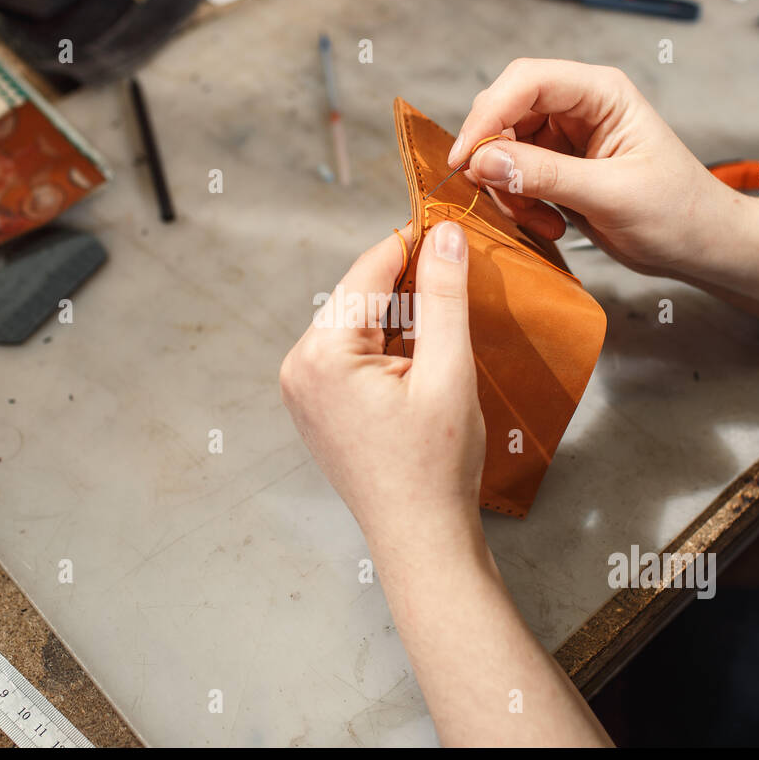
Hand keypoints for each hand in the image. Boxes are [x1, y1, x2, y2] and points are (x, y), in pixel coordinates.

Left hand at [280, 222, 485, 566]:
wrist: (420, 537)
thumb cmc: (435, 466)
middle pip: (360, 295)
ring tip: (446, 323)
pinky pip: (349, 352)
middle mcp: (298, 366)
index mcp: (322, 353)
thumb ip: (444, 296)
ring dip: (399, 315)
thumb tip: (445, 234)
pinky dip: (385, 344)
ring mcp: (301, 388)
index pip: (369, 271)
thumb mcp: (448, 371)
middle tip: (459, 273)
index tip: (450, 222)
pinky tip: (421, 358)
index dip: (415, 242)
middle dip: (408, 282)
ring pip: (357, 322)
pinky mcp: (314, 405)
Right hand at [451, 58, 735, 277]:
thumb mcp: (612, 195)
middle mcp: (579, 106)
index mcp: (601, 92)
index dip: (489, 114)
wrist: (701, 245)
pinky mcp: (558, 168)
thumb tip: (483, 161)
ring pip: (503, 148)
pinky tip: (550, 225)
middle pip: (506, 111)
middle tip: (493, 194)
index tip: (466, 158)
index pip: (527, 81)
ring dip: (507, 188)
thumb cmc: (678, 212)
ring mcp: (566, 137)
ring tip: (540, 221)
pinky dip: (519, 203)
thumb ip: (546, 175)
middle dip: (493, 155)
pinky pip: (514, 176)